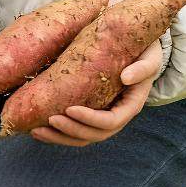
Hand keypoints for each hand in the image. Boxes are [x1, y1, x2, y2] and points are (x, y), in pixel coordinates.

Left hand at [30, 0, 161, 146]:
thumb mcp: (150, 57)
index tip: (69, 109)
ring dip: (59, 137)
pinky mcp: (90, 111)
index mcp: (130, 105)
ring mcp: (103, 116)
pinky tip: (36, 127)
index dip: (90, 119)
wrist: (140, 49)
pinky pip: (74, 128)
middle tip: (48, 120)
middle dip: (70, 130)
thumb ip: (143, 67)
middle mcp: (117, 116)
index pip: (110, 121)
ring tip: (35, 130)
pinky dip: (57, 132)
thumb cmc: (144, 51)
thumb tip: (126, 77)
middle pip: (93, 134)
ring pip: (81, 137)